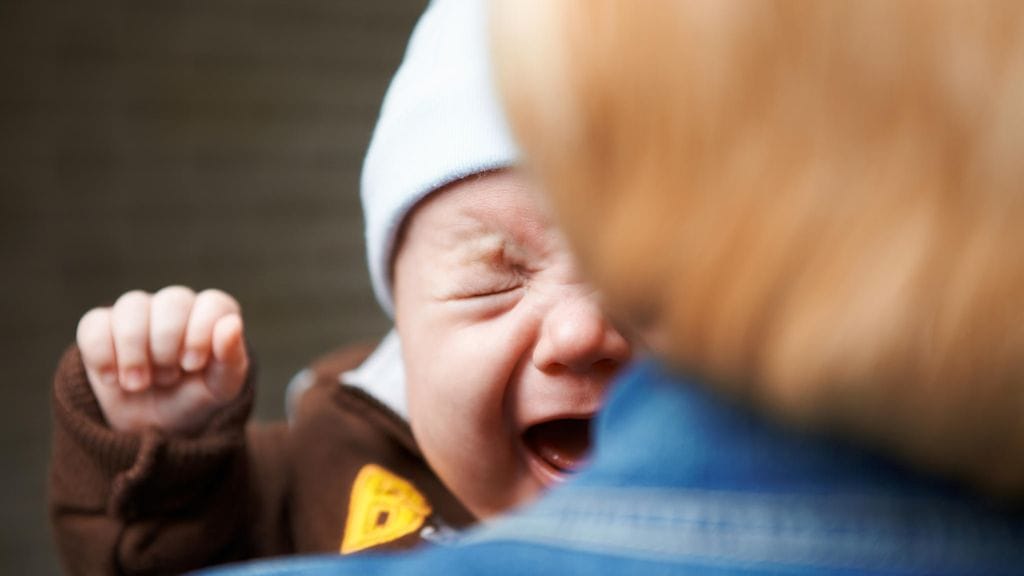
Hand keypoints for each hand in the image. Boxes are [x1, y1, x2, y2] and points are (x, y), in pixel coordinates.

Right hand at [76, 286, 249, 434]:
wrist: (151, 427)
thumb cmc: (194, 399)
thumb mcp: (220, 390)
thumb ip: (231, 359)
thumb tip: (232, 324)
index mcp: (212, 316)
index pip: (212, 304)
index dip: (201, 333)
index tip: (192, 365)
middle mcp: (177, 306)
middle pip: (172, 301)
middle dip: (167, 345)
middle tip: (167, 378)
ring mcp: (138, 313)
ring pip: (131, 306)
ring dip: (134, 351)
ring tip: (138, 384)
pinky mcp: (101, 327)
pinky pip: (94, 324)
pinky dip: (102, 355)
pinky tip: (112, 379)